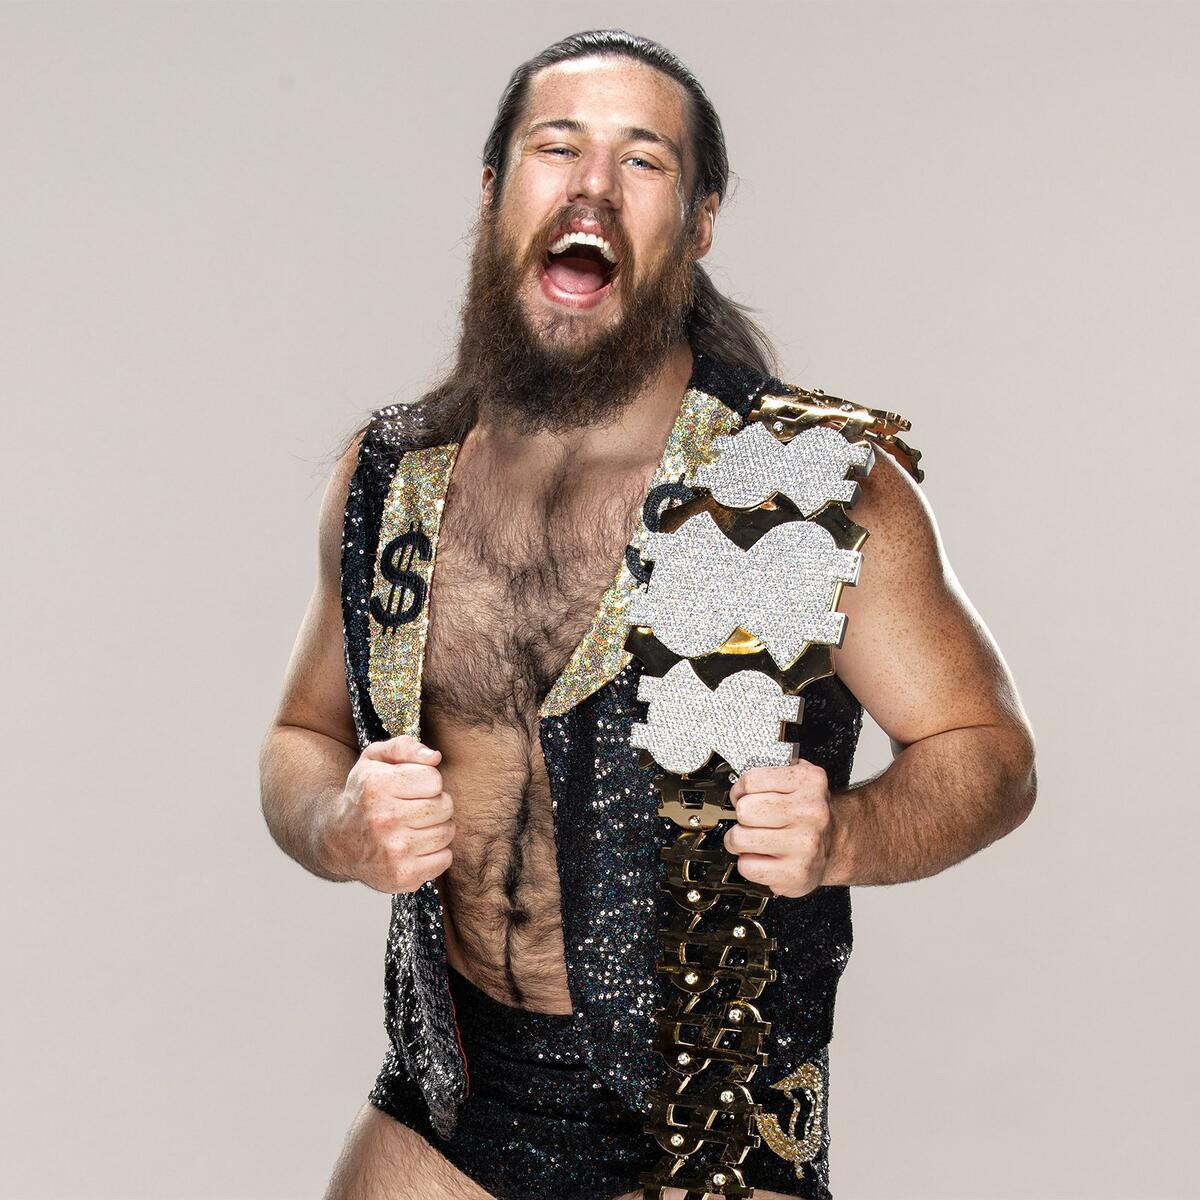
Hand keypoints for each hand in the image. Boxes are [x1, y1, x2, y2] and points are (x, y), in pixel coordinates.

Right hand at [319, 734, 454, 893]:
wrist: (338, 841)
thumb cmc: (363, 795)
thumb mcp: (374, 760)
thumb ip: (404, 747)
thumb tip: (434, 757)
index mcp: (377, 786)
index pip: (434, 779)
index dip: (428, 781)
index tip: (413, 787)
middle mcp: (384, 820)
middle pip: (444, 806)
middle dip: (436, 804)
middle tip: (416, 807)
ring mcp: (393, 852)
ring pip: (447, 833)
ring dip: (437, 828)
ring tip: (416, 826)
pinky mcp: (402, 877)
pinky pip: (444, 860)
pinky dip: (436, 853)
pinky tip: (416, 846)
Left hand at [723, 758, 833, 897]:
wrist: (836, 843)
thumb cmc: (808, 813)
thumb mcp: (798, 780)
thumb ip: (770, 774)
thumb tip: (736, 784)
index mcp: (809, 781)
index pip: (750, 781)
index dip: (740, 790)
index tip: (744, 797)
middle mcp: (811, 811)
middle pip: (744, 810)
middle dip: (741, 817)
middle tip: (751, 821)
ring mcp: (805, 844)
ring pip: (740, 839)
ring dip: (740, 841)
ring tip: (754, 839)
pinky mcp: (796, 873)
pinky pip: (747, 866)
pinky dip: (748, 863)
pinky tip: (763, 857)